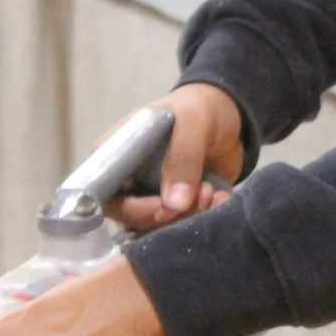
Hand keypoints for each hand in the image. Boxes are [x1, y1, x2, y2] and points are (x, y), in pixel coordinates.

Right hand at [110, 83, 244, 233]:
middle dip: (169, 215)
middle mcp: (126, 179)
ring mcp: (150, 195)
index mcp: (114, 154)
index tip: (165, 208)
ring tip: (212, 192)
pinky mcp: (174, 206)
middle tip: (201, 196)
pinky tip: (219, 197)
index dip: (132, 209)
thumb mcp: (192, 121)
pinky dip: (201, 217)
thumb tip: (174, 205)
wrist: (231, 112)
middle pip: (132, 218)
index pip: (104, 195)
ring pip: (158, 227)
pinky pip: (179, 226)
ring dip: (188, 216)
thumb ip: (182, 157)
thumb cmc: (200, 108)